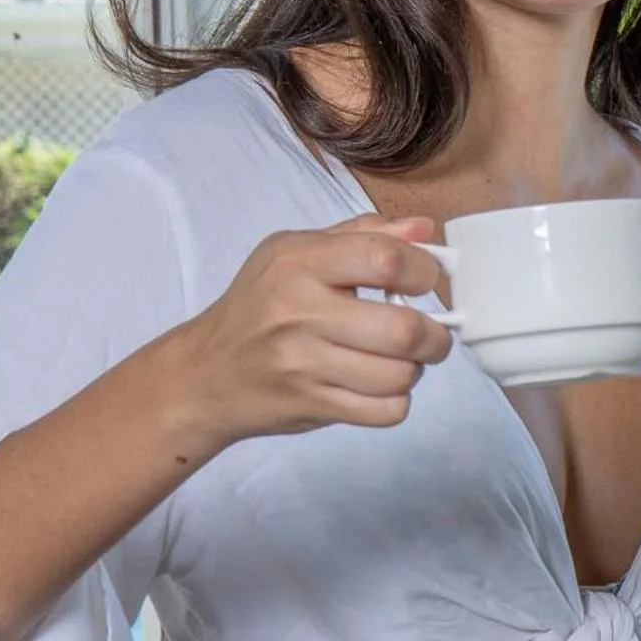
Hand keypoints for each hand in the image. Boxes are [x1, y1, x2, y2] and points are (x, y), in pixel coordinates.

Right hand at [155, 214, 454, 451]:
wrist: (205, 373)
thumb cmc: (261, 304)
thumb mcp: (297, 251)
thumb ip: (364, 234)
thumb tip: (425, 229)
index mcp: (300, 263)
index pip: (385, 259)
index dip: (424, 272)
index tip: (425, 281)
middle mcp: (299, 313)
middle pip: (402, 329)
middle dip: (434, 335)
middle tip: (431, 333)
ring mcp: (303, 364)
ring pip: (399, 375)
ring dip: (414, 369)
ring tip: (399, 359)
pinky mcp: (311, 405)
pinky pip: (385, 411)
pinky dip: (395, 401)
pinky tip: (378, 386)